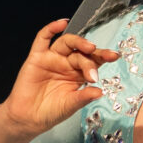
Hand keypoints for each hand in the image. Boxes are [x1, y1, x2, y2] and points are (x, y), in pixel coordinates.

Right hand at [0, 20, 120, 137]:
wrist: (28, 119)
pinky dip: (51, 29)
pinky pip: (43, 38)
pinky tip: (61, 23)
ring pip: (66, 42)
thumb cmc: (50, 112)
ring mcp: (52, 59)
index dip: (103, 57)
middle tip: (93, 70)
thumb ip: (83, 97)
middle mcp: (66, 64)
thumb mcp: (70, 106)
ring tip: (89, 47)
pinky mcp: (36, 57)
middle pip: (81, 53)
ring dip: (78, 42)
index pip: (93, 61)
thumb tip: (100, 92)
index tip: (115, 56)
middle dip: (91, 58)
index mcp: (78, 74)